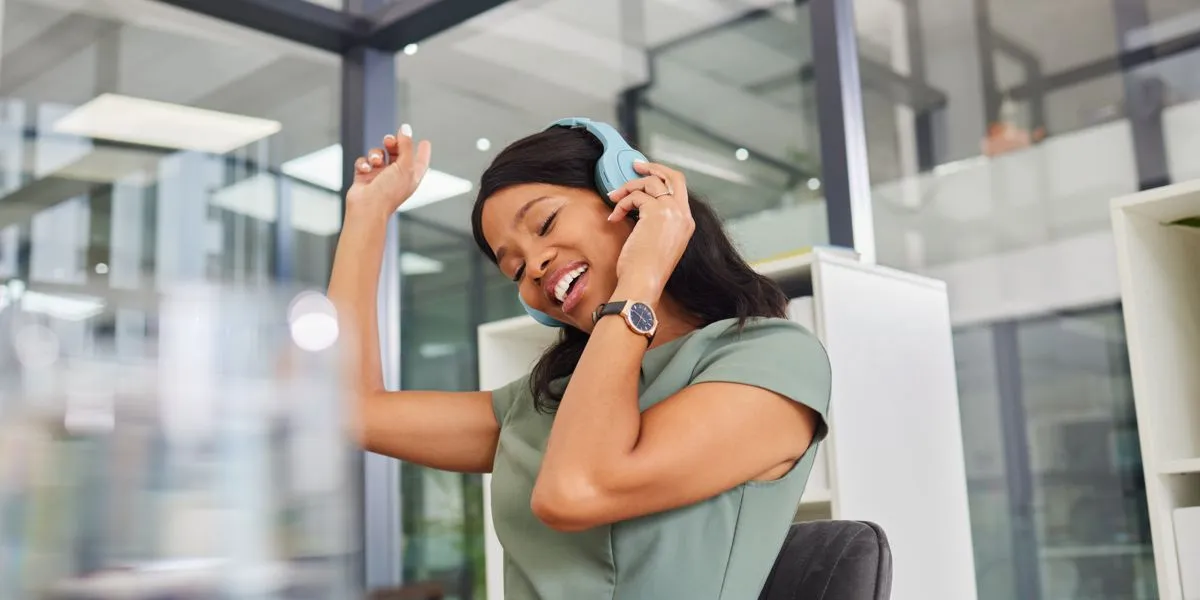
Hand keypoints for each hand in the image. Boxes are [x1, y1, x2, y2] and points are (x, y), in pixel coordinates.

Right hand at [346, 129, 431, 218]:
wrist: (367, 208)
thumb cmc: (389, 191)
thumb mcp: (404, 165)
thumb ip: (406, 145)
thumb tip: (406, 128)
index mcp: (411, 176)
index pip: (420, 161)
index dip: (423, 152)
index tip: (425, 142)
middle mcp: (396, 176)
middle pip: (397, 152)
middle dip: (392, 143)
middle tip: (389, 140)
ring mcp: (380, 176)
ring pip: (378, 154)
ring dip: (375, 154)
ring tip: (376, 161)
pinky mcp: (365, 177)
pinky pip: (364, 161)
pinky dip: (364, 163)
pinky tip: (366, 169)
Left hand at [607, 162, 694, 301]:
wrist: (644, 282)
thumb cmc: (645, 270)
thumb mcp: (658, 242)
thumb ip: (656, 222)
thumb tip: (640, 203)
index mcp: (686, 223)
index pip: (679, 189)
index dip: (662, 177)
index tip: (646, 174)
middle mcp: (683, 215)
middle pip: (673, 176)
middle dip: (653, 167)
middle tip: (635, 166)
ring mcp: (672, 212)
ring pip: (650, 183)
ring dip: (628, 188)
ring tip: (614, 199)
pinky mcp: (656, 212)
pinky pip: (636, 196)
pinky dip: (621, 204)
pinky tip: (614, 218)